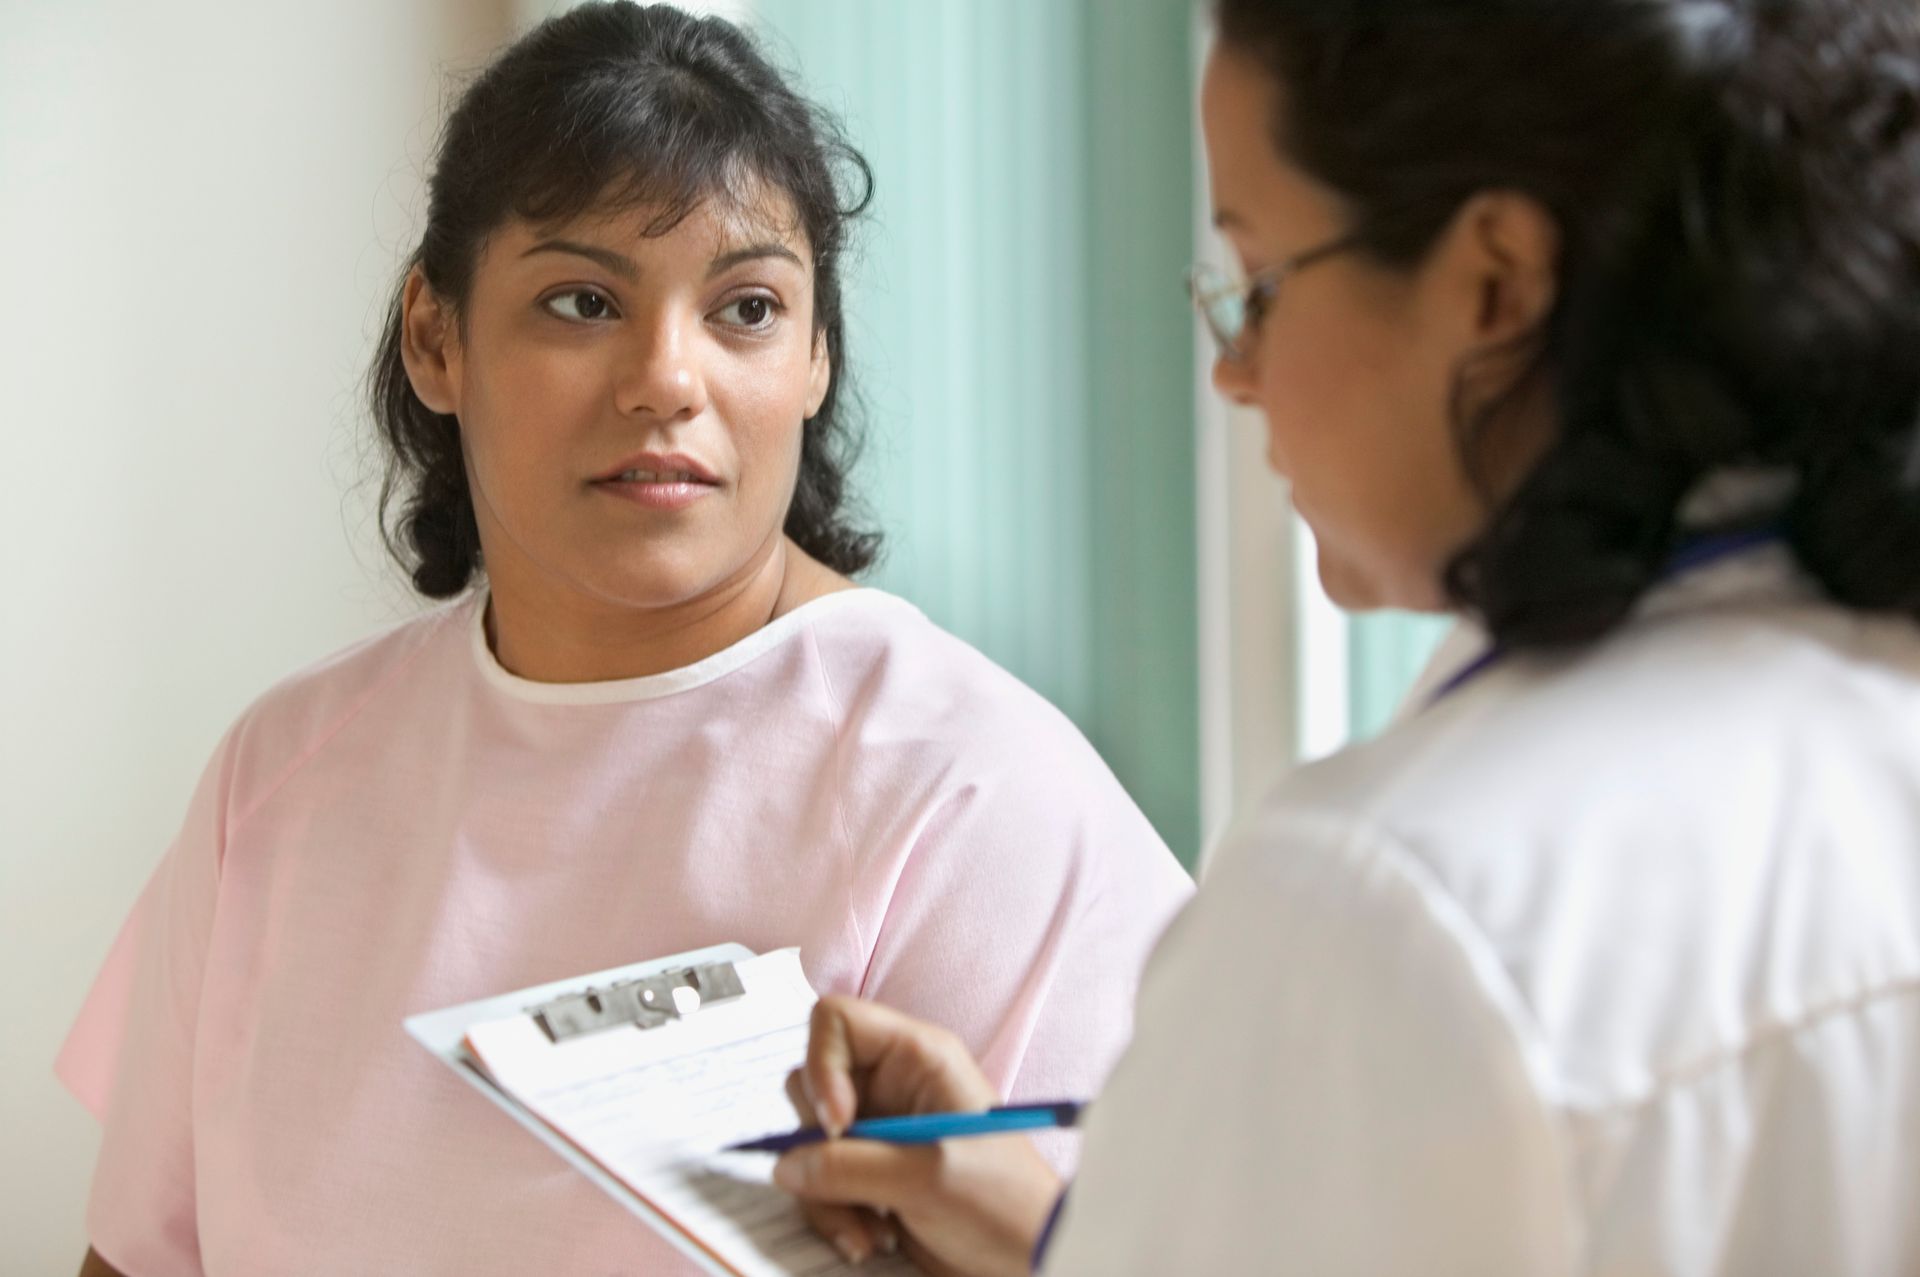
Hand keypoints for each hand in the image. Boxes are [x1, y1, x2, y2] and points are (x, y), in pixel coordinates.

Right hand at [772, 996, 1063, 1275]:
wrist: (1026, 1258)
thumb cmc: (1001, 1203)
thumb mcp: (924, 1178)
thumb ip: (847, 1168)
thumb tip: (788, 1165)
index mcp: (918, 1058)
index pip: (835, 1021)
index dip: (821, 1066)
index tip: (838, 1124)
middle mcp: (892, 1084)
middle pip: (811, 1087)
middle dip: (821, 1149)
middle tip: (850, 1185)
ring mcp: (878, 1129)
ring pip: (810, 1143)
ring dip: (827, 1195)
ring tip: (870, 1233)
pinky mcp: (870, 1172)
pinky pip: (821, 1181)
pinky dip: (835, 1213)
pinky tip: (872, 1239)